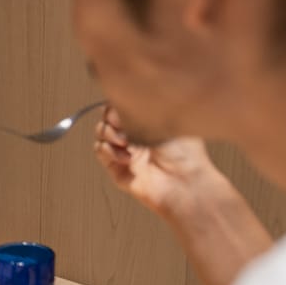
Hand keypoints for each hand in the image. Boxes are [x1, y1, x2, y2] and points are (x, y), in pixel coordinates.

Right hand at [94, 106, 217, 217]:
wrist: (184, 182)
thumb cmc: (185, 152)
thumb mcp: (167, 121)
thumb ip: (143, 110)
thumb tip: (120, 103)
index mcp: (148, 121)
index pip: (123, 106)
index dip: (119, 103)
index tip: (124, 105)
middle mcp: (135, 135)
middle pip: (108, 117)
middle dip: (111, 117)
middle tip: (122, 123)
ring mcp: (125, 150)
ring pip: (101, 132)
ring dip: (109, 133)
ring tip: (126, 141)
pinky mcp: (116, 167)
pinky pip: (100, 151)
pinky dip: (109, 150)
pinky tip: (128, 157)